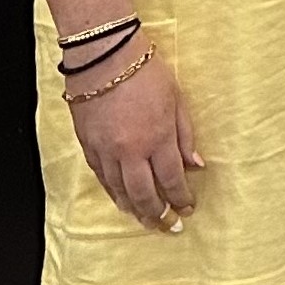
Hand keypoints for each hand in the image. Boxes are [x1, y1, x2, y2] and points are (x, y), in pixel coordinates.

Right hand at [69, 49, 200, 234]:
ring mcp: (105, 150)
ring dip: (134, 208)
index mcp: (157, 138)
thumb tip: (196, 165)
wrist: (104, 58)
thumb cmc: (147, 73)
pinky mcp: (87, 146)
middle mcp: (130, 150)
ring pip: (119, 190)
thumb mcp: (177, 101)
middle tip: (168, 226)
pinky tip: (121, 200)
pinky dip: (113, 192)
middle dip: (158, 213)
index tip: (188, 208)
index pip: (171, 179)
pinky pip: (101, 177)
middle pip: (144, 193)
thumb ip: (186, 136)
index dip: (181, 197)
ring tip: (146, 220)